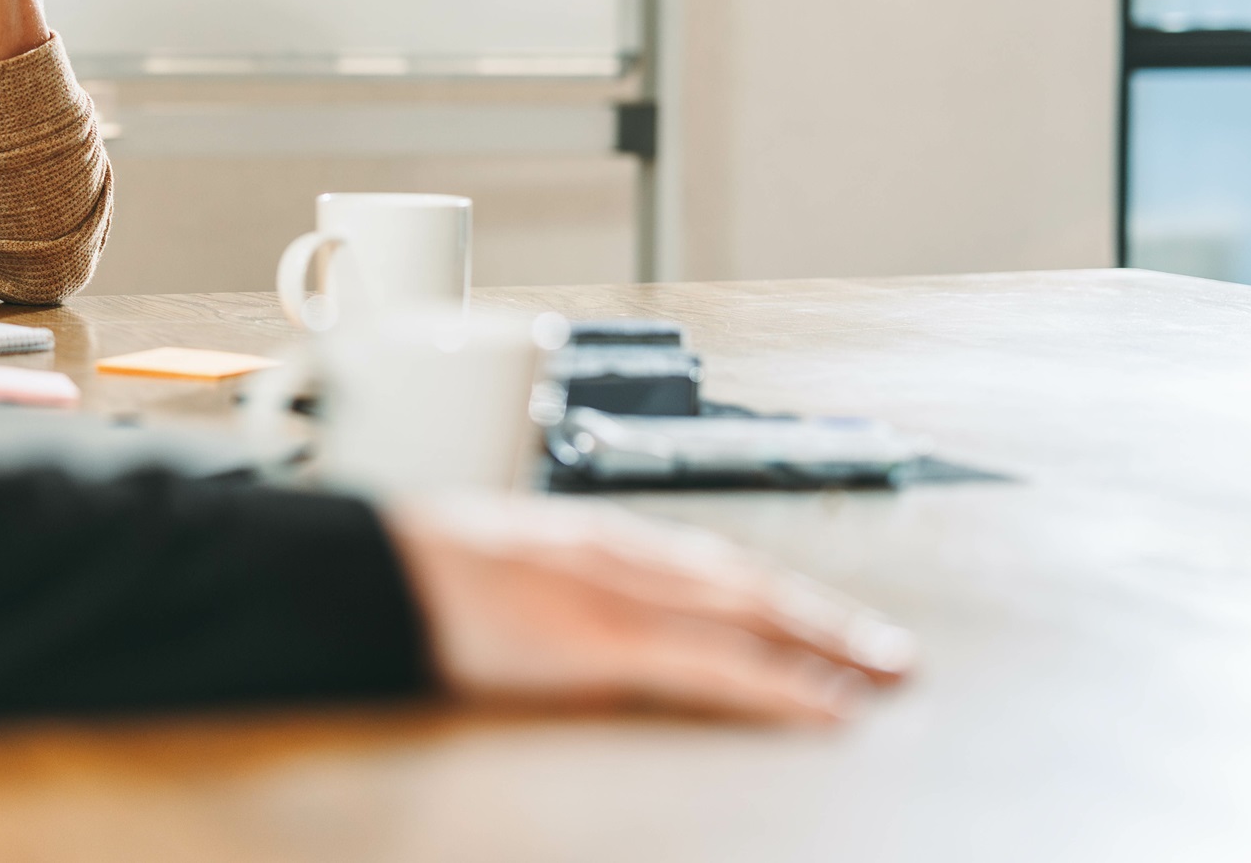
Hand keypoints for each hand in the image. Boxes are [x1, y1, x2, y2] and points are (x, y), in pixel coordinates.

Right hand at [385, 493, 914, 722]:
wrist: (359, 571)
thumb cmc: (404, 576)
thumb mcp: (485, 571)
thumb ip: (536, 589)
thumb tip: (553, 617)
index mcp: (586, 540)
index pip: (705, 563)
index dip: (772, 591)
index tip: (821, 615)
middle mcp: (615, 554)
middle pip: (745, 583)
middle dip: (823, 617)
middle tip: (890, 653)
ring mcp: (614, 595)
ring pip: (749, 615)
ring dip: (825, 644)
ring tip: (882, 675)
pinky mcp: (606, 642)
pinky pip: (716, 668)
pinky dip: (780, 687)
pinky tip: (824, 710)